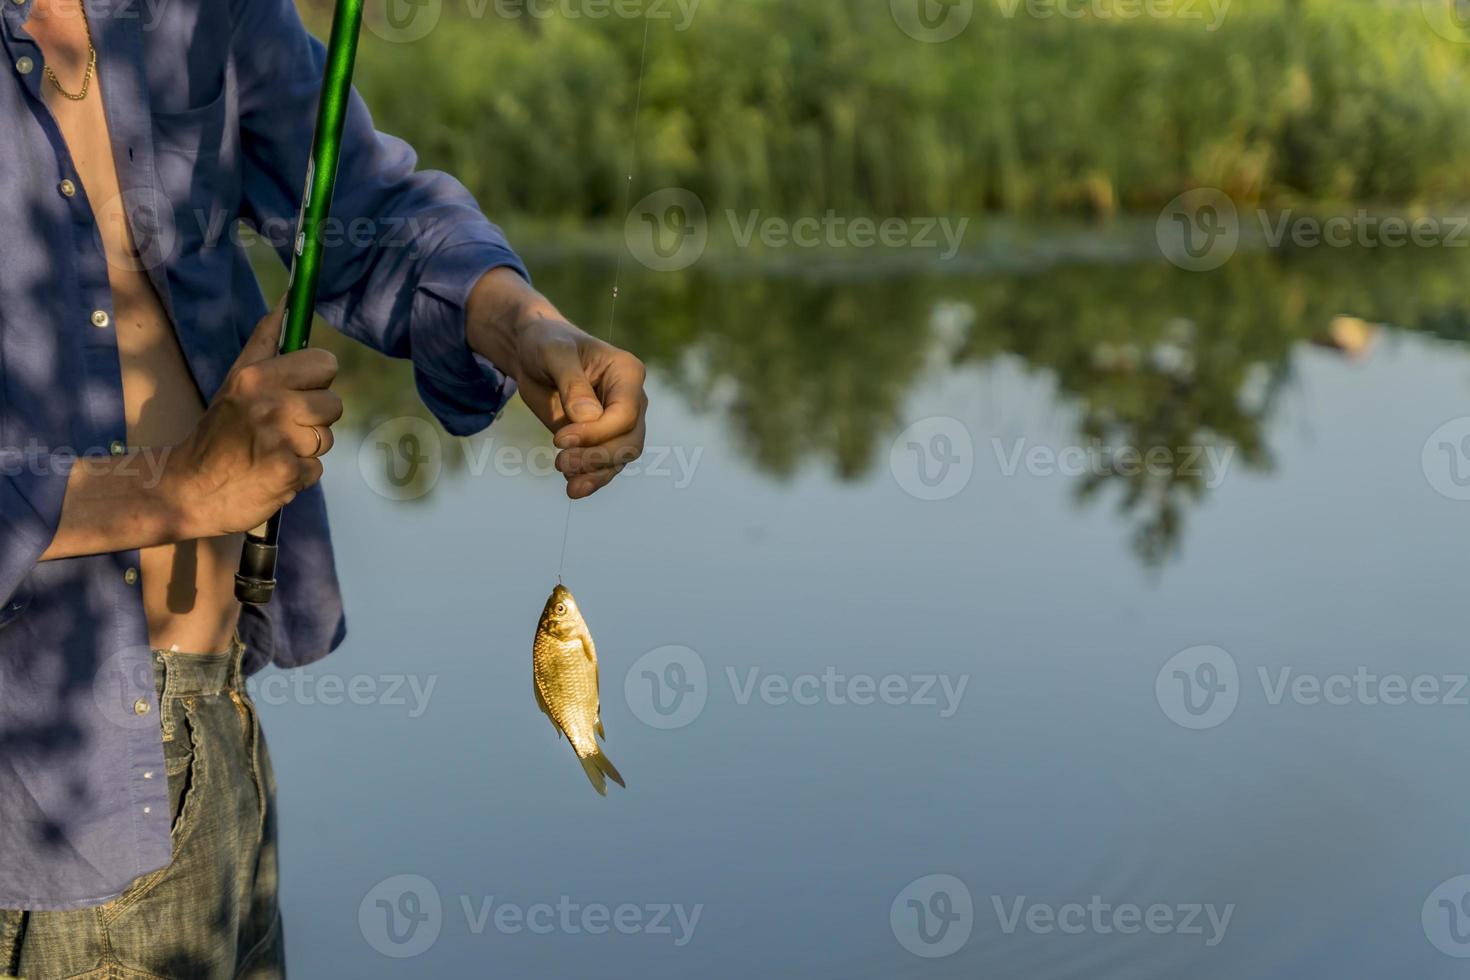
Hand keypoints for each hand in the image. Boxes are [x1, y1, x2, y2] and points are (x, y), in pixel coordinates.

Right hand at [164, 308, 342, 536]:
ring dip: (306, 448)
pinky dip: (298, 475)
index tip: (296, 391)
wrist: (188, 489)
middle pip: (334, 404)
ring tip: (273, 450)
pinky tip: (272, 471)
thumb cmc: (219, 430)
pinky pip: (318, 469)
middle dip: (313, 419)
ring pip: (328, 438)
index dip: (316, 380)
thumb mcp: (236, 379)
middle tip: (280, 427)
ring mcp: (280, 441)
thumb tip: (289, 298)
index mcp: (257, 376)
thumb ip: (266, 340)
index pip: (325, 363)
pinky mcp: (287, 474)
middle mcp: (270, 405)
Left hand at [468, 270, 647, 498]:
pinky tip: (572, 487)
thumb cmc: (546, 343)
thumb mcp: (553, 353)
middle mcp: (630, 399)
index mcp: (627, 373)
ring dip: (596, 473)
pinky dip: (591, 478)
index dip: (598, 432)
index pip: (626, 413)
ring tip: (568, 484)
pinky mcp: (600, 439)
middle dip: (598, 457)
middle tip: (561, 462)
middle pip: (629, 441)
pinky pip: (605, 465)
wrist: (532, 353)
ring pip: (620, 458)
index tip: (560, 439)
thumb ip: (571, 382)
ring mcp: (618, 422)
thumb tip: (588, 417)